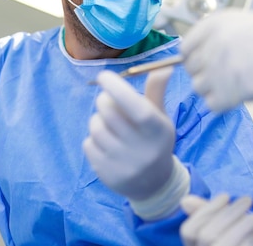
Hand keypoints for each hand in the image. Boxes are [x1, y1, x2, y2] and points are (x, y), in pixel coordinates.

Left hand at [83, 66, 174, 200]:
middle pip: (109, 113)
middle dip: (105, 101)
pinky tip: (107, 144)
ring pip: (96, 127)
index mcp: (157, 130)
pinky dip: (93, 139)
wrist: (154, 184)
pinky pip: (88, 144)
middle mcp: (141, 148)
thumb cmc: (156, 141)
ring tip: (110, 125)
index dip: (118, 89)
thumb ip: (157, 92)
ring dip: (98, 120)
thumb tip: (164, 67)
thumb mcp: (161, 118)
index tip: (104, 76)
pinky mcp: (106, 174)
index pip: (136, 107)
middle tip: (109, 102)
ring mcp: (123, 163)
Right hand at [180, 194, 252, 245]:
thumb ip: (209, 213)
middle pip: (206, 235)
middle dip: (228, 213)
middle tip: (248, 199)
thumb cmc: (248, 238)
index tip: (226, 195)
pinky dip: (245, 241)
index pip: (188, 230)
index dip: (205, 210)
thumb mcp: (228, 223)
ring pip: (219, 244)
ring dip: (239, 225)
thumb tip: (185, 200)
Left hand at [181, 8, 252, 110]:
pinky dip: (225, 104)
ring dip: (215, 90)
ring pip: (199, 88)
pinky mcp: (226, 92)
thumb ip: (218, 36)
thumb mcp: (243, 24)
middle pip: (190, 69)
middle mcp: (210, 44)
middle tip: (229, 76)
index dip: (196, 58)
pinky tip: (242, 95)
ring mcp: (217, 69)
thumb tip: (200, 54)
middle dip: (206, 75)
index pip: (185, 48)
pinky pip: (212, 105)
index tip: (208, 64)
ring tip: (239, 84)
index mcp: (214, 24)